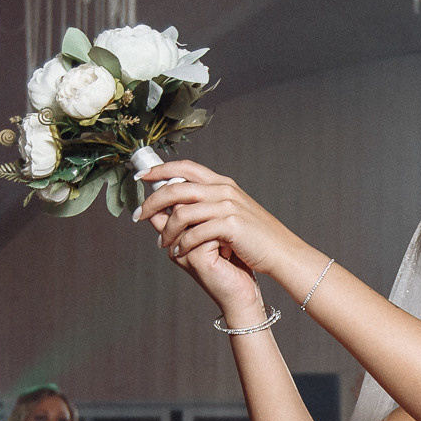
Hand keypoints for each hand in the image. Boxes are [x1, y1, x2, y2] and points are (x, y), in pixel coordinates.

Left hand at [140, 161, 305, 287]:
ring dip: (166, 230)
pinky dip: (183, 244)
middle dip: (152, 201)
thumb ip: (208, 204)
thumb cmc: (255, 237)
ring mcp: (228, 206)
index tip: (140, 177)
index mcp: (222, 184)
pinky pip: (196, 233)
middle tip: (138, 214)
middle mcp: (224, 190)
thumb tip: (177, 205)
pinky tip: (178, 252)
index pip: (185, 168)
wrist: (282, 252)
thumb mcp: (231, 212)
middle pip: (177, 187)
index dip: (160, 170)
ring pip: (182, 213)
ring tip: (161, 243)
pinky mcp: (230, 225)